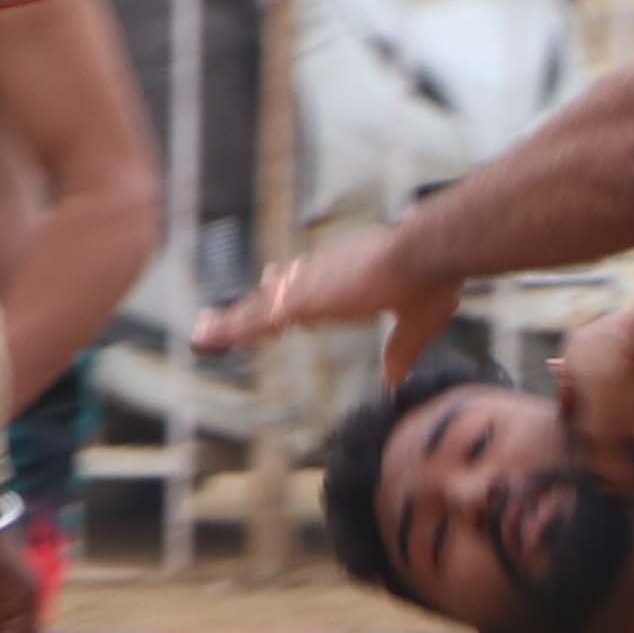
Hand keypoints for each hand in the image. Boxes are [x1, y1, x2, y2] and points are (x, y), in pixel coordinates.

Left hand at [192, 215, 443, 373]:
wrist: (427, 252)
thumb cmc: (434, 278)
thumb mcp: (418, 322)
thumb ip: (402, 351)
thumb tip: (393, 380)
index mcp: (347, 272)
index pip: (306, 281)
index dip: (284, 286)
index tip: (267, 283)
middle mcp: (320, 272)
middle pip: (274, 293)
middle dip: (246, 309)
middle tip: (213, 321)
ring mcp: (309, 284)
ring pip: (259, 308)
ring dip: (229, 323)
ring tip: (200, 335)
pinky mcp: (302, 300)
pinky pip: (256, 319)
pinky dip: (231, 330)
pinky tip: (208, 338)